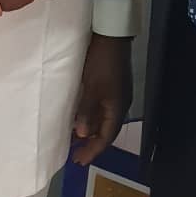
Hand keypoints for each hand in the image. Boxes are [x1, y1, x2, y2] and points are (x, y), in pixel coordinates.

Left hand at [71, 32, 132, 165]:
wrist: (111, 36)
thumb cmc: (100, 63)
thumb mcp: (91, 87)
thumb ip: (86, 111)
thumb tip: (83, 135)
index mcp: (117, 107)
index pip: (106, 137)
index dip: (93, 150)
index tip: (78, 160)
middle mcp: (120, 104)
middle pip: (107, 130)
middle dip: (92, 143)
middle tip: (76, 154)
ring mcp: (117, 94)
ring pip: (104, 119)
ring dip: (91, 130)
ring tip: (75, 138)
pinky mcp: (113, 85)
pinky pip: (103, 109)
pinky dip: (92, 117)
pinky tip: (81, 116)